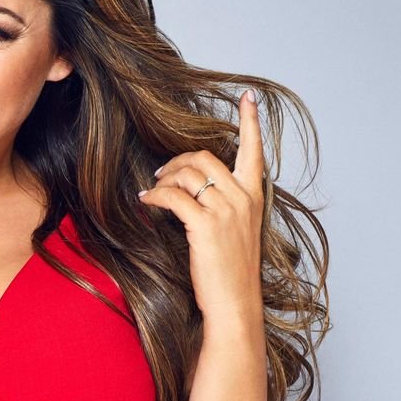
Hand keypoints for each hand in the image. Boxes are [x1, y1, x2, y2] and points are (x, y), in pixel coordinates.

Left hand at [137, 89, 267, 329]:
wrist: (235, 303)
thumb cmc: (231, 271)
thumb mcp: (235, 232)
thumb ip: (223, 206)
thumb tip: (193, 190)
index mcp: (255, 197)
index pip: (255, 151)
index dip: (251, 122)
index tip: (248, 96)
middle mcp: (244, 199)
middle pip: (206, 158)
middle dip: (177, 160)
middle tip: (160, 175)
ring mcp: (227, 211)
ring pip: (188, 175)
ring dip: (163, 178)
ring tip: (151, 190)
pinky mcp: (207, 226)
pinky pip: (174, 197)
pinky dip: (155, 196)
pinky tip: (145, 202)